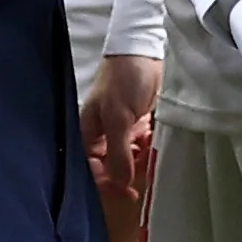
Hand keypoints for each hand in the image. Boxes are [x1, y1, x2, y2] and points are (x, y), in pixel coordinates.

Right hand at [82, 51, 160, 241]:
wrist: (143, 49)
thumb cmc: (124, 79)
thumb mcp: (119, 117)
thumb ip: (117, 152)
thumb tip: (119, 181)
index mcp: (88, 133)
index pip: (90, 168)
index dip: (105, 183)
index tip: (125, 191)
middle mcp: (101, 134)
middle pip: (108, 167)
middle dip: (124, 175)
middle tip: (140, 180)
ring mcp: (119, 129)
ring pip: (125, 159)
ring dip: (137, 162)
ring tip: (148, 156)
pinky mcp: (136, 123)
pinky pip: (139, 146)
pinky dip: (146, 150)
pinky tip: (153, 144)